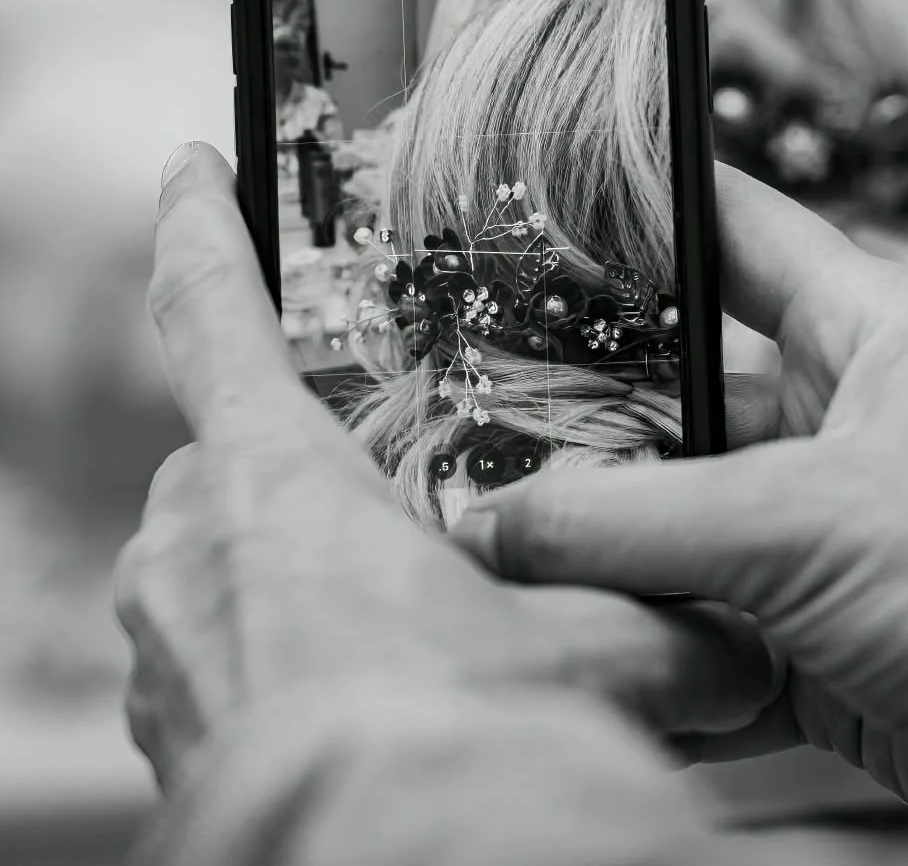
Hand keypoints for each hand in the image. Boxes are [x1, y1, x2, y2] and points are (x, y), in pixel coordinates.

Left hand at [113, 144, 774, 790]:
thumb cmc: (456, 743)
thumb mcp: (598, 651)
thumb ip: (668, 616)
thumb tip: (746, 630)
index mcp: (271, 475)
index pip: (210, 306)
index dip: (199, 223)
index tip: (188, 164)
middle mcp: (189, 545)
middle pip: (236, 462)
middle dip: (310, 485)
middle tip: (396, 533)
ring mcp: (162, 645)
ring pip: (224, 572)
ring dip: (295, 590)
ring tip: (398, 651)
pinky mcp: (163, 733)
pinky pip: (219, 667)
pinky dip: (278, 673)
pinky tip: (363, 716)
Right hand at [448, 164, 907, 855]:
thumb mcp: (795, 522)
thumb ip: (628, 523)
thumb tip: (487, 529)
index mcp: (863, 330)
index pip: (730, 230)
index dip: (634, 212)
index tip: (527, 212)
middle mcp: (839, 417)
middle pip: (676, 398)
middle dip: (580, 427)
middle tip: (471, 427)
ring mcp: (825, 530)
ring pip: (678, 523)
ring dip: (605, 555)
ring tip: (499, 556)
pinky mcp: (815, 634)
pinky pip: (703, 633)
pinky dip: (649, 656)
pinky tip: (577, 660)